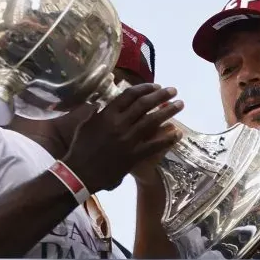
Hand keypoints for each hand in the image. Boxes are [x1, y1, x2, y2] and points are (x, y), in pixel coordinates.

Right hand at [64, 84, 184, 192]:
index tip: (156, 86)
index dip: (145, 88)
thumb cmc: (79, 148)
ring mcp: (128, 140)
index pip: (129, 95)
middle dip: (161, 95)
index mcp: (107, 115)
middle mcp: (119, 124)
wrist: (80, 174)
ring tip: (180, 104)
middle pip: (144, 104)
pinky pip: (154, 145)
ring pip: (152, 121)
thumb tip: (100, 102)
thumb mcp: (84, 125)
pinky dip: (167, 139)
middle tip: (173, 91)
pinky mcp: (134, 155)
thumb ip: (93, 112)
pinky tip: (178, 133)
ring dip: (168, 111)